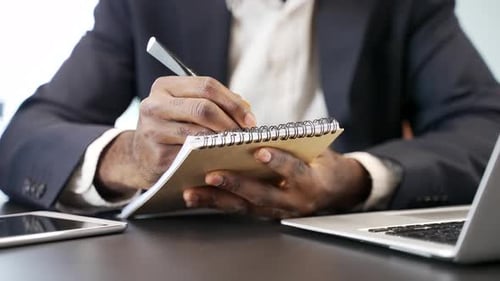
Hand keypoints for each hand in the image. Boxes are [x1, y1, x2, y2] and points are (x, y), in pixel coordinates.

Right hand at [94, 76, 255, 197]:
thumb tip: (246, 109)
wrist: (139, 157)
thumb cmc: (172, 128)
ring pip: (199, 134)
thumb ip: (214, 102)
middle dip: (230, 123)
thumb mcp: (185, 107)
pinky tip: (224, 160)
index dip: (233, 103)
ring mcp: (153, 131)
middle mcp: (154, 105)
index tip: (250, 120)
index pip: (206, 86)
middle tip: (246, 137)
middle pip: (203, 108)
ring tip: (239, 148)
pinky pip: (192, 157)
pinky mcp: (157, 156)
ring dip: (224, 142)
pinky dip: (212, 158)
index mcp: (165, 87)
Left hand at [182, 148, 371, 218]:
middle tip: (213, 174)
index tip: (260, 152)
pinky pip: (239, 210)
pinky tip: (196, 197)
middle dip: (236, 184)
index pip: (295, 170)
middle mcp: (294, 201)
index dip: (278, 162)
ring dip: (217, 199)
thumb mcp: (314, 150)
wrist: (336, 189)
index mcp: (311, 181)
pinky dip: (216, 203)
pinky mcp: (264, 214)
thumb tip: (255, 133)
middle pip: (262, 194)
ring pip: (245, 207)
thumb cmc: (321, 164)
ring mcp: (278, 211)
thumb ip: (289, 144)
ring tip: (193, 191)